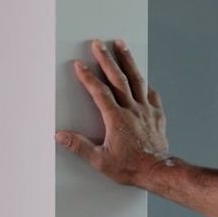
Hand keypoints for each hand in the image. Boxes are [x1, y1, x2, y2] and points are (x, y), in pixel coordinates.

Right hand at [55, 38, 171, 186]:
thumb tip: (60, 136)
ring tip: (121, 45)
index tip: (80, 65)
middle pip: (118, 78)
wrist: (157, 172)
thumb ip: (79, 146)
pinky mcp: (157, 115)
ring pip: (136, 79)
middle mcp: (132, 110)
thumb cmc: (131, 167)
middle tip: (98, 44)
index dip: (88, 77)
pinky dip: (146, 84)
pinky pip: (152, 94)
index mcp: (116, 119)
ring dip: (127, 60)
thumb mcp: (99, 160)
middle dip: (106, 59)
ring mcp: (146, 110)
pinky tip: (143, 79)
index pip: (99, 92)